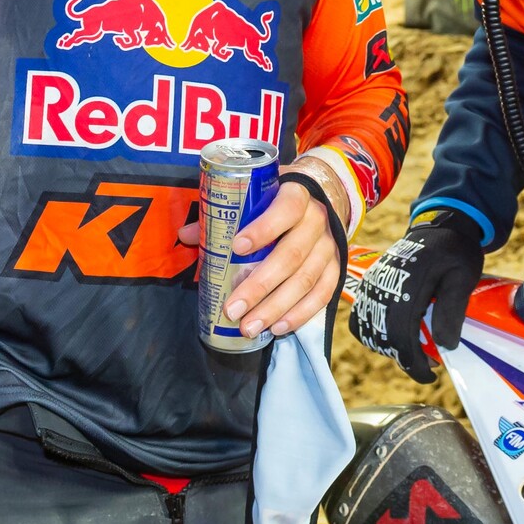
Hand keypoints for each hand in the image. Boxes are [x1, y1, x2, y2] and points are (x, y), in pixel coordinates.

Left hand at [178, 159, 347, 340]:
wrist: (324, 197)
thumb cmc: (278, 200)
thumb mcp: (256, 196)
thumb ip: (224, 213)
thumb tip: (187, 235)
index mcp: (296, 195)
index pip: (285, 210)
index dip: (263, 229)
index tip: (236, 247)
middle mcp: (317, 221)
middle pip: (291, 256)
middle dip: (260, 286)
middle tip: (232, 309)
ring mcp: (329, 247)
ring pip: (305, 281)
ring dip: (275, 308)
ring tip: (248, 327)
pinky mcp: (336, 268)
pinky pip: (322, 294)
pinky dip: (300, 314)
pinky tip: (277, 327)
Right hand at [347, 212, 483, 384]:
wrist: (441, 225)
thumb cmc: (456, 251)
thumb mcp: (463, 277)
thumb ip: (451, 310)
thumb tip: (445, 346)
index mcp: (407, 284)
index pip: (402, 334)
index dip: (413, 361)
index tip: (429, 375)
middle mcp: (383, 285)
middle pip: (383, 335)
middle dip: (403, 357)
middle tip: (425, 365)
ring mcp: (373, 284)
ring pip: (368, 328)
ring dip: (388, 346)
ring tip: (413, 351)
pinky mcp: (370, 283)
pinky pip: (361, 316)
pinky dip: (374, 332)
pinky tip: (395, 335)